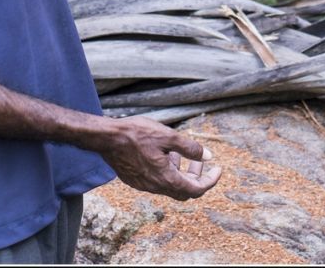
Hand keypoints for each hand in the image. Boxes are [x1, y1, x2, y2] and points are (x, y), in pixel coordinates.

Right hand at [98, 116, 221, 199]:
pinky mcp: (135, 180)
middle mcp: (156, 186)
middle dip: (196, 176)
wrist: (106, 138)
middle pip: (184, 190)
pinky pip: (157, 181)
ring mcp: (144, 185)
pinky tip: (163, 154)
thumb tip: (208, 156)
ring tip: (179, 152)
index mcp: (166, 178)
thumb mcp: (168, 136)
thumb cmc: (136, 134)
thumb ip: (190, 148)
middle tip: (200, 159)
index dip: (210, 180)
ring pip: (170, 185)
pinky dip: (167, 171)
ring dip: (180, 172)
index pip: (197, 189)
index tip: (218, 169)